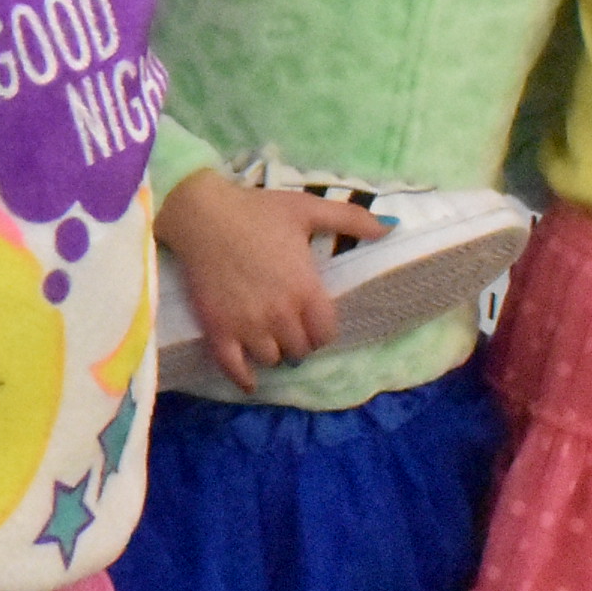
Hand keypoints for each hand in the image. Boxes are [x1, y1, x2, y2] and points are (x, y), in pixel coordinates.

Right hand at [153, 173, 382, 383]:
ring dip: (273, 354)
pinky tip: (250, 381)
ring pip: (271, 359)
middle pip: (300, 350)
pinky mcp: (218, 328)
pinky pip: (234, 366)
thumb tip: (391, 228)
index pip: (325, 334)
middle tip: (288, 328)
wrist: (200, 213)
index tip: (312, 323)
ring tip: (267, 341)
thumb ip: (351, 219)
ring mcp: (247, 324)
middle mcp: (280, 313)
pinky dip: (244, 378)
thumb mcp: (307, 208)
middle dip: (298, 341)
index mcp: (305, 289)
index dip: (321, 331)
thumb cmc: (256, 210)